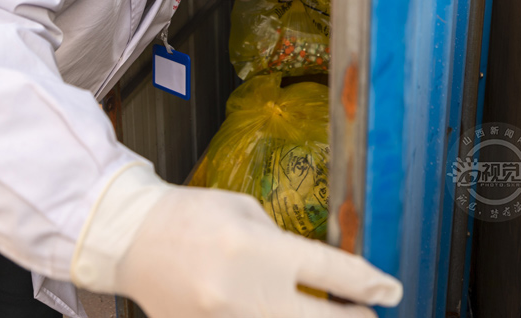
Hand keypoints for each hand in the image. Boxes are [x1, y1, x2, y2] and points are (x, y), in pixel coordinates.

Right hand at [115, 186, 401, 317]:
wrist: (130, 239)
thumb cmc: (191, 215)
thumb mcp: (246, 213)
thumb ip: (283, 245)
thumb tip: (319, 274)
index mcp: (260, 250)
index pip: (332, 272)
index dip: (369, 285)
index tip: (391, 292)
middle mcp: (245, 293)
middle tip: (367, 316)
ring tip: (328, 316)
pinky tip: (277, 314)